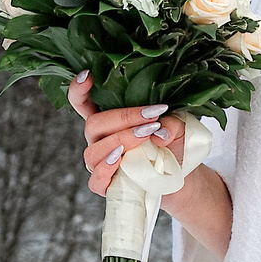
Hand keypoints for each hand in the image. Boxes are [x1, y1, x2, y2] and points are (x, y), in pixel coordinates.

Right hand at [69, 72, 188, 197]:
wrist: (182, 174)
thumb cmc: (173, 143)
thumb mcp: (178, 126)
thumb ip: (170, 122)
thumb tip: (159, 130)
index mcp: (109, 120)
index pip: (82, 102)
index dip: (78, 89)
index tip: (88, 76)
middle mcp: (99, 139)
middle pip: (93, 124)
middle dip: (122, 118)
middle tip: (152, 117)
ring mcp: (100, 163)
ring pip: (94, 151)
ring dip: (121, 141)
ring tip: (145, 136)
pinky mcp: (107, 186)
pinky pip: (96, 180)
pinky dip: (107, 170)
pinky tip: (122, 160)